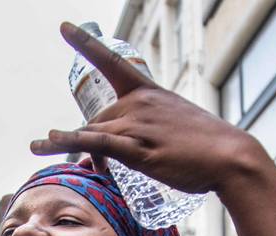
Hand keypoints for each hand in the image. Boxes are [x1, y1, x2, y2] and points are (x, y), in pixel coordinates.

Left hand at [31, 22, 269, 198]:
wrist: (229, 156)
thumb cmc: (204, 145)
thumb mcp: (172, 128)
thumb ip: (144, 133)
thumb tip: (120, 150)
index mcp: (147, 91)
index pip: (111, 61)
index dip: (85, 43)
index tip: (64, 27)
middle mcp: (138, 103)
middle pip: (96, 119)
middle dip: (91, 143)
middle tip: (101, 168)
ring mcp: (137, 125)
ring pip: (92, 133)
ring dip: (72, 147)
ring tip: (46, 152)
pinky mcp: (138, 148)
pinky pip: (97, 142)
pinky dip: (71, 139)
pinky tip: (50, 139)